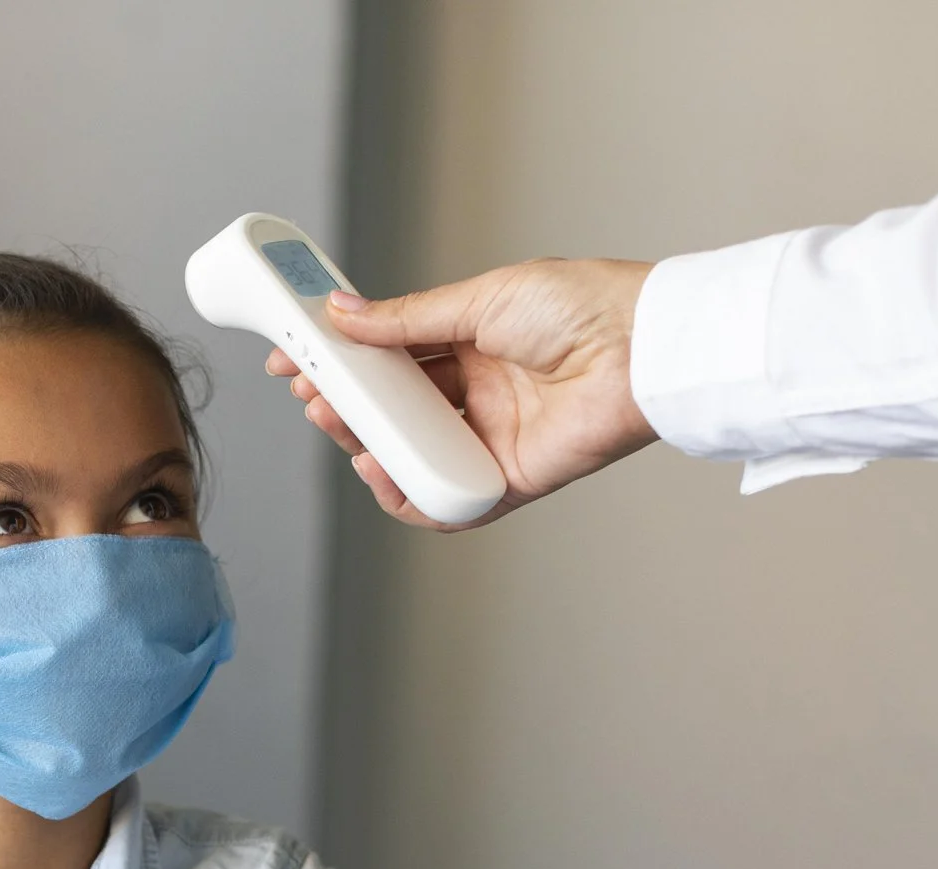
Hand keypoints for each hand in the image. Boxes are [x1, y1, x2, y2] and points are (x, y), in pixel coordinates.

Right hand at [265, 257, 656, 529]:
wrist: (641, 349)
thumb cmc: (582, 307)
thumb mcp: (479, 299)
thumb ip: (406, 318)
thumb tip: (343, 313)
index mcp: (471, 340)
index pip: (389, 356)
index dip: (342, 358)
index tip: (296, 354)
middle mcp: (477, 391)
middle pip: (391, 408)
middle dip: (345, 403)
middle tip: (311, 392)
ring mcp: (489, 436)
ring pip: (409, 454)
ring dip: (365, 446)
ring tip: (342, 427)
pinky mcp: (508, 478)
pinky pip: (446, 500)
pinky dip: (408, 496)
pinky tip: (381, 474)